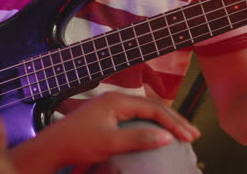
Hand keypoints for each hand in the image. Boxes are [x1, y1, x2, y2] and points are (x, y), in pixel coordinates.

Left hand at [54, 92, 199, 164]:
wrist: (53, 146)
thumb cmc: (78, 143)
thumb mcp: (110, 143)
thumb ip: (139, 138)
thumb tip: (167, 136)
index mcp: (116, 101)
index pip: (153, 108)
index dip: (174, 122)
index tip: (190, 137)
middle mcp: (114, 99)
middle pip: (150, 106)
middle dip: (173, 119)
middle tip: (193, 134)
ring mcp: (109, 105)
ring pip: (143, 110)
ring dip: (163, 120)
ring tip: (181, 131)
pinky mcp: (105, 114)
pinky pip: (134, 115)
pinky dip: (149, 122)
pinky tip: (157, 130)